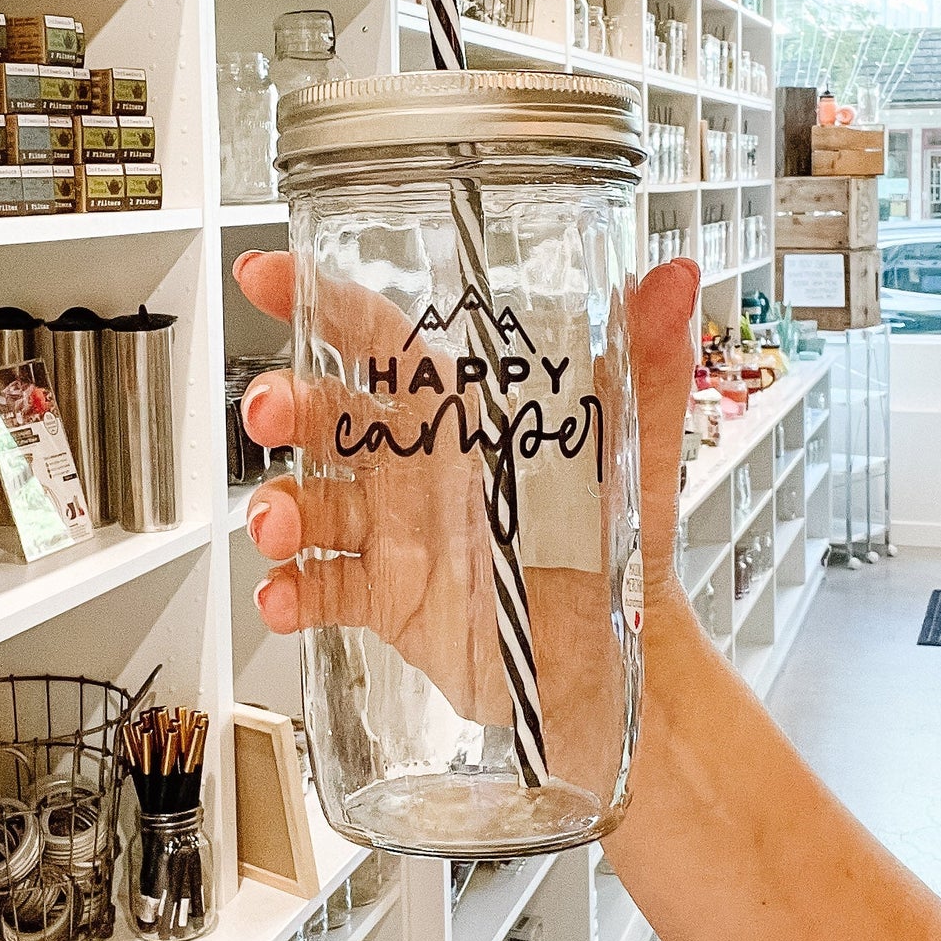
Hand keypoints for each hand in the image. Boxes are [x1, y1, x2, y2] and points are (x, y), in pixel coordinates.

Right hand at [232, 250, 702, 794]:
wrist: (619, 663)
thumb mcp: (638, 455)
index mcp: (463, 414)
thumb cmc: (623, 548)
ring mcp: (393, 532)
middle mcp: (416, 466)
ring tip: (282, 529)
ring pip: (313, 502)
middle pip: (327, 416)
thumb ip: (651, 367)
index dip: (319, 299)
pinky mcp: (385, 597)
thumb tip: (673, 280)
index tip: (266, 276)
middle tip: (271, 412)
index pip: (378, 339)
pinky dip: (292, 592)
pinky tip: (285, 598)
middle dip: (286, 404)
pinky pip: (322, 587)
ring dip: (281, 506)